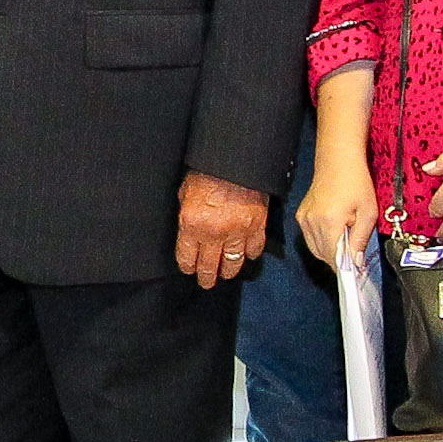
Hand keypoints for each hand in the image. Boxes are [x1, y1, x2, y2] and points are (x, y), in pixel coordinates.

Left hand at [175, 171, 270, 288]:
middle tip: (206, 282)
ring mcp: (237, 232)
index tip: (189, 271)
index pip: (187, 256)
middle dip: (207, 276)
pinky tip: (246, 256)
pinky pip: (254, 248)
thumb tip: (188, 229)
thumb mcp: (185, 192)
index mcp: (192, 224)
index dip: (188, 267)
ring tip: (225, 275)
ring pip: (233, 261)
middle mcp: (214, 233)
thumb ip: (187, 214)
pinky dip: (250, 254)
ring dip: (228, 270)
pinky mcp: (257, 226)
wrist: (235, 159)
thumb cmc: (206, 171)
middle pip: (209, 265)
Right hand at [296, 155, 380, 271]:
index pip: (333, 257)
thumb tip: (356, 262)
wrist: (338, 161)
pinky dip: (322, 241)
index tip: (356, 270)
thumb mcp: (368, 212)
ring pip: (315, 248)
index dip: (345, 266)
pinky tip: (335, 231)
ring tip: (346, 239)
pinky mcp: (301, 215)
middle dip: (339, 259)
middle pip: (323, 255)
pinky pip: (310, 237)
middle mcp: (311, 222)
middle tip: (354, 254)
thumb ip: (360, 239)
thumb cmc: (356, 183)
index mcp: (328, 221)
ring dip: (330, 251)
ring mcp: (304, 218)